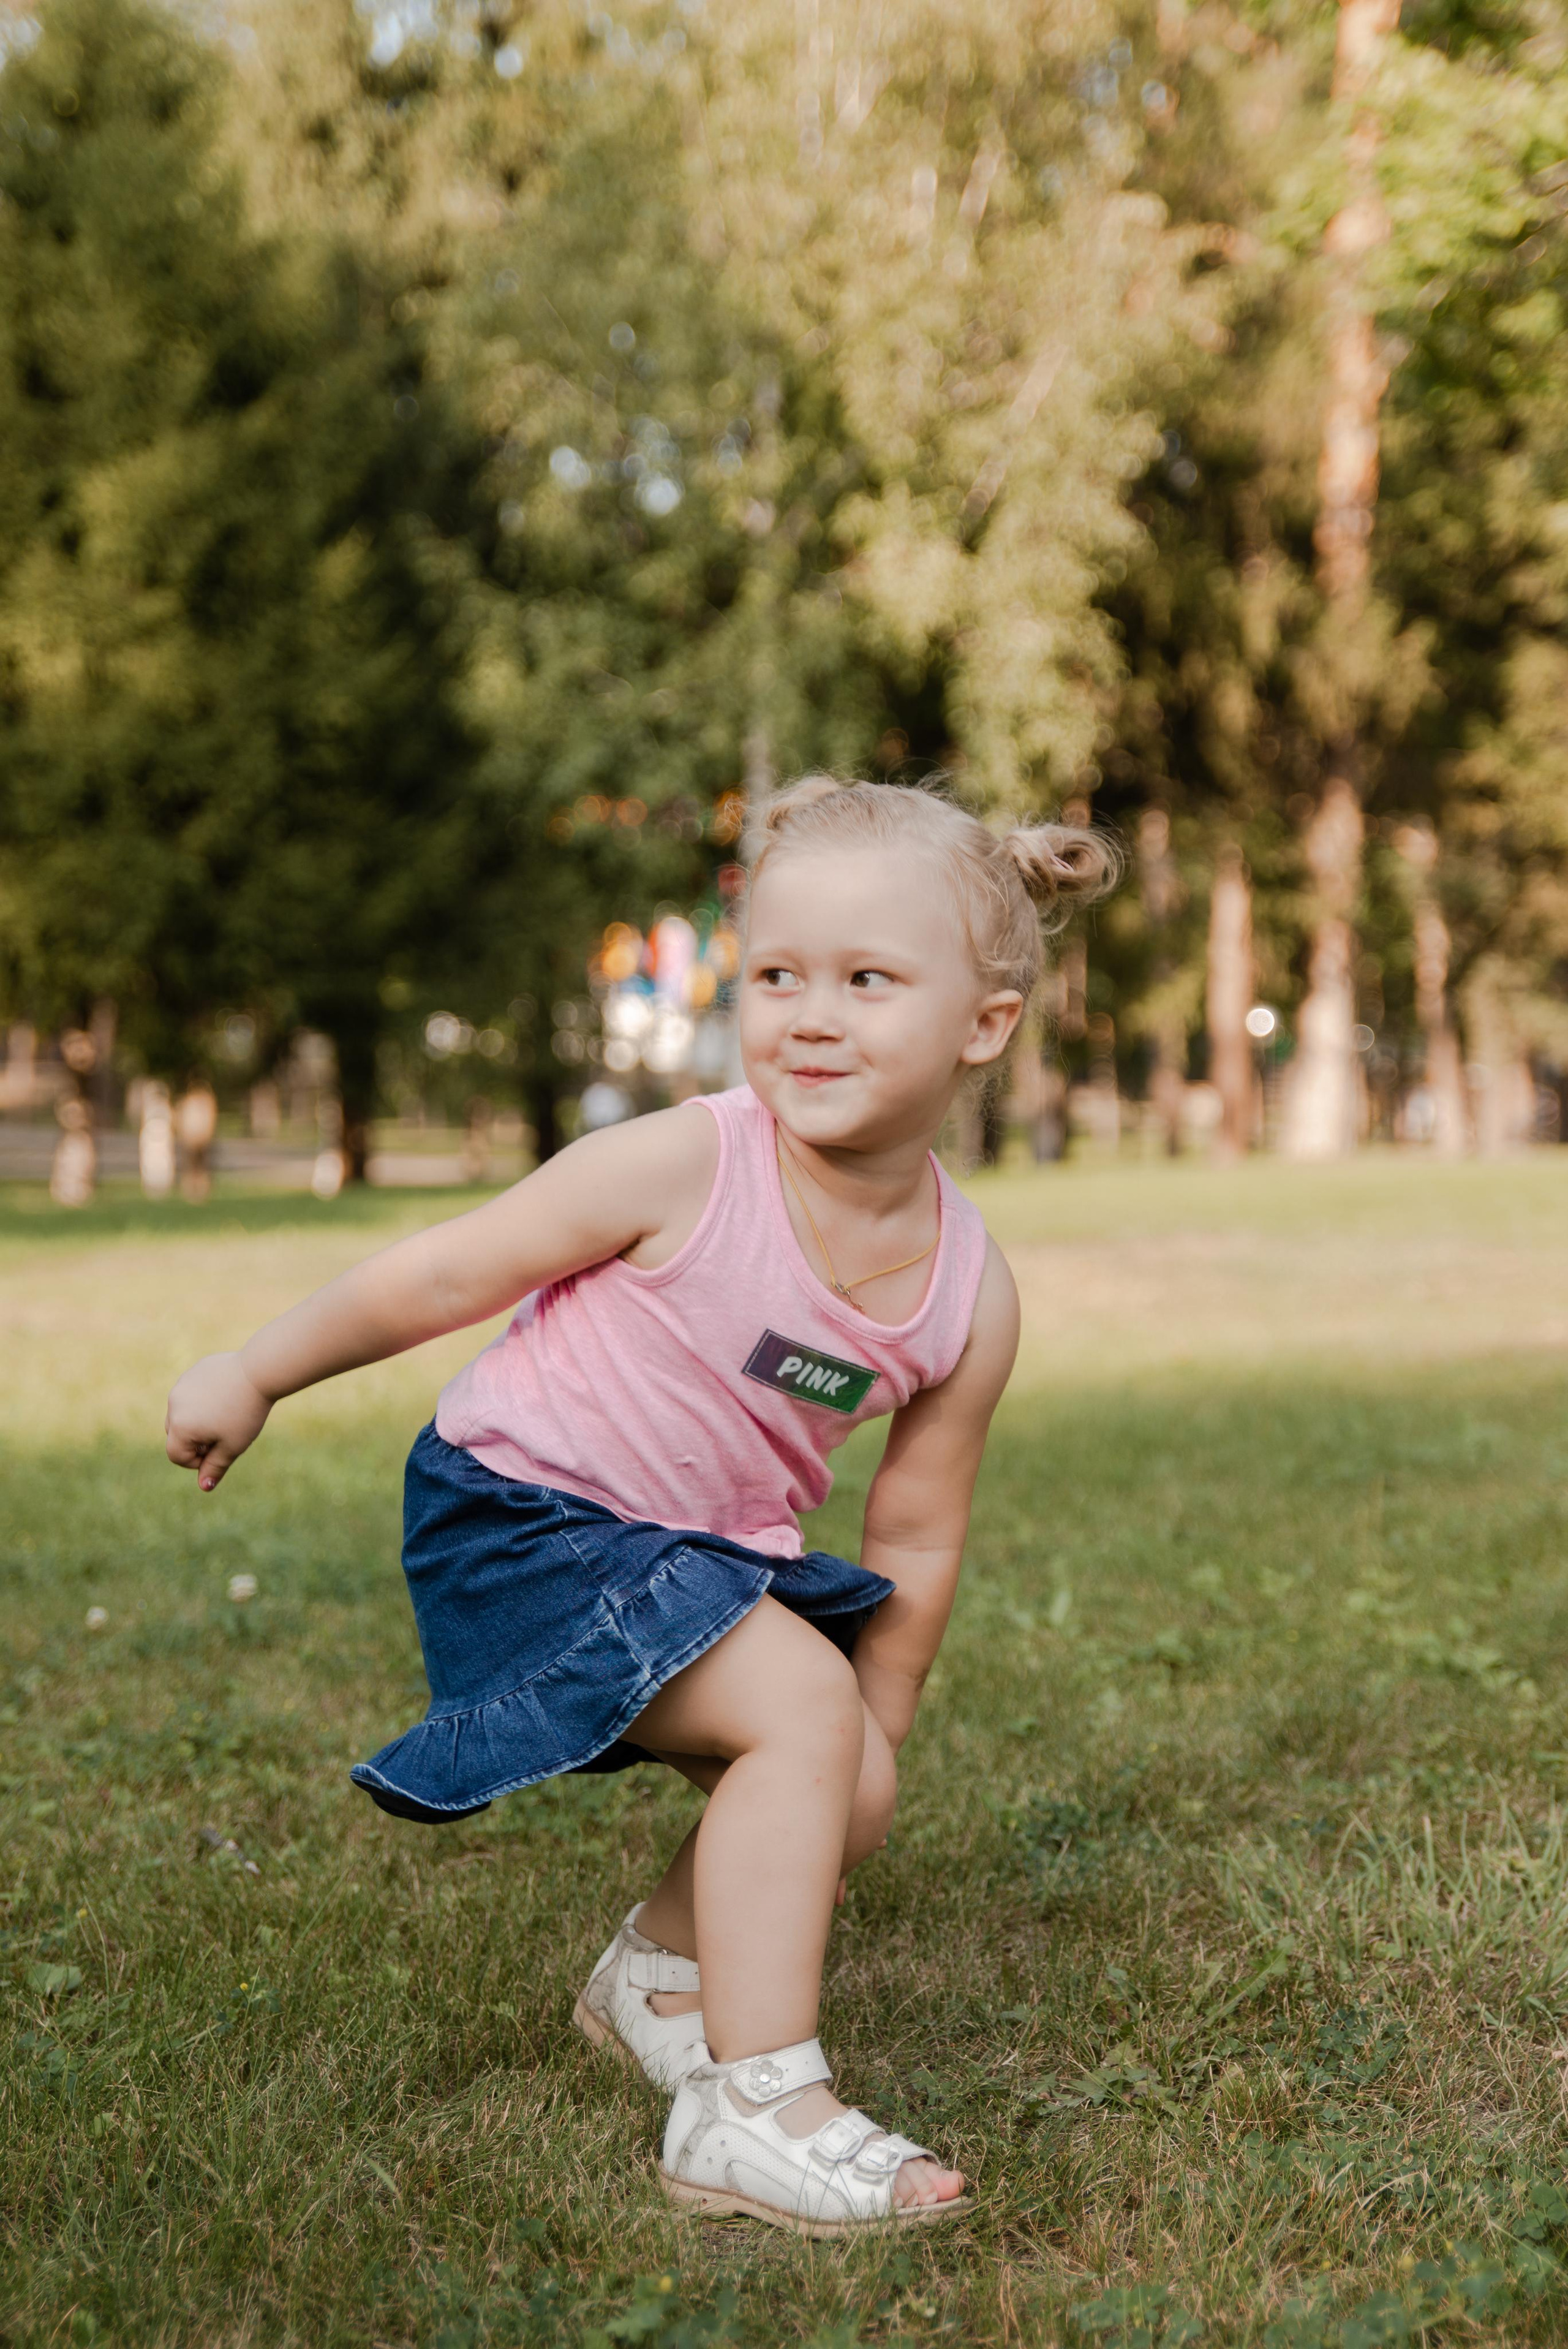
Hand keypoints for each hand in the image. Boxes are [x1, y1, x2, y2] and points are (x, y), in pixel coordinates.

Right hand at [165, 1352, 271, 1489]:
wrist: (259, 1372)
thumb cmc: (246, 1413)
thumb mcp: (232, 1446)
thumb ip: (215, 1467)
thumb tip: (204, 1486)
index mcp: (179, 1426)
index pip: (176, 1455)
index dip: (196, 1461)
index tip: (218, 1451)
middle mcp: (174, 1404)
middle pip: (175, 1434)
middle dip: (195, 1440)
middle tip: (223, 1434)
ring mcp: (182, 1385)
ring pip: (183, 1412)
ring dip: (197, 1420)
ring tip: (225, 1414)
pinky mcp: (194, 1371)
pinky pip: (192, 1393)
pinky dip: (203, 1400)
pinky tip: (227, 1396)